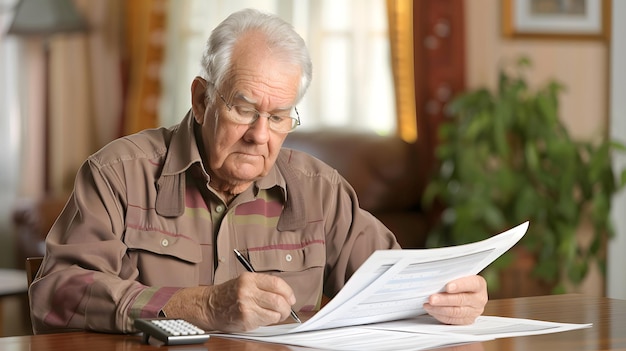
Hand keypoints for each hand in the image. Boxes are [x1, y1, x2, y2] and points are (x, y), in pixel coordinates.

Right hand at [163, 272, 295, 331]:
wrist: (208, 306)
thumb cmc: (227, 295)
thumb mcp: (244, 282)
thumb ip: (263, 286)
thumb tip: (285, 295)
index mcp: (249, 279)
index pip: (277, 283)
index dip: (288, 292)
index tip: (291, 298)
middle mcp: (247, 291)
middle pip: (279, 300)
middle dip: (287, 307)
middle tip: (286, 309)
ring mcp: (246, 306)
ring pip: (275, 313)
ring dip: (279, 316)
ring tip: (274, 315)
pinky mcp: (245, 319)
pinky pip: (266, 322)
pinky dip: (268, 321)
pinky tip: (262, 318)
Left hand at [423, 275, 486, 324]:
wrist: (465, 293)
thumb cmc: (460, 282)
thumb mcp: (458, 276)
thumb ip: (451, 276)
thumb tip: (434, 278)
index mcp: (479, 285)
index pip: (472, 284)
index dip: (460, 285)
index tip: (448, 287)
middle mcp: (478, 299)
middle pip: (462, 300)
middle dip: (445, 299)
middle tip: (432, 298)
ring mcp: (474, 311)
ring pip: (456, 312)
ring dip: (440, 309)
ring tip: (429, 305)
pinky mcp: (467, 320)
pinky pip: (453, 320)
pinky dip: (440, 315)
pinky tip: (432, 310)